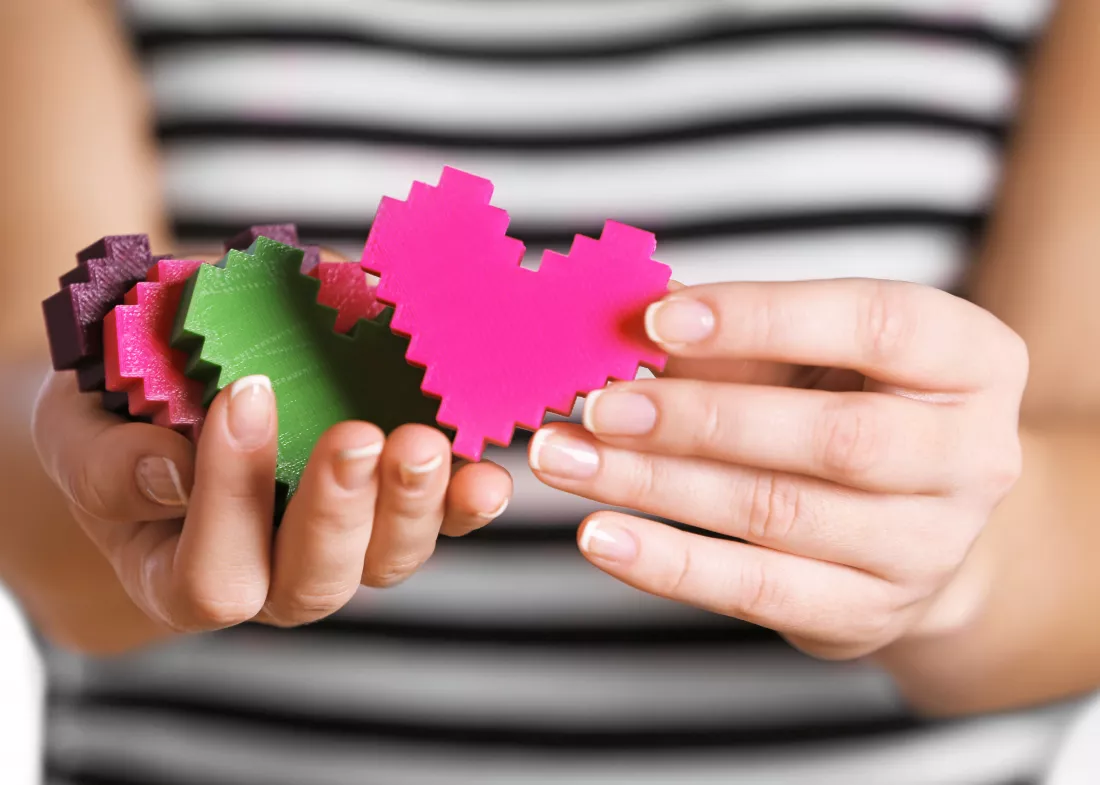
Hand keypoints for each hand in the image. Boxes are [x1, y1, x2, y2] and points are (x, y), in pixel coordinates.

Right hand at [32, 371, 511, 633]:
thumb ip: (111, 461)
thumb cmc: (119, 421)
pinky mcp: (393, 509)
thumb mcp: (85, 433)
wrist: (173, 394)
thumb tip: (171, 466)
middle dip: (339, 511)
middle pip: (315, 583)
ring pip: (389, 560)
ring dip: (415, 505)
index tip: (243, 394)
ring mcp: (343, 548)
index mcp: (182, 576)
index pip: (213, 575)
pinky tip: (486, 469)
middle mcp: (271, 579)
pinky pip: (440, 520)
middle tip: (354, 435)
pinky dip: (466, 495)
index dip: (230, 496)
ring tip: (423, 442)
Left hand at [529, 279, 1027, 659]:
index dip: (763, 318)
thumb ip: (734, 333)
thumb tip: (616, 313)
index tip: (657, 318)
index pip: (876, 324)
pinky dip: (666, 562)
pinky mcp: (867, 611)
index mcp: (972, 361)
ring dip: (655, 485)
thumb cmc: (850, 406)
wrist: (913, 523)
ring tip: (564, 460)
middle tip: (597, 404)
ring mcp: (927, 546)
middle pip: (832, 438)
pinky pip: (756, 590)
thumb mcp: (815, 353)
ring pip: (778, 514)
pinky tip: (598, 534)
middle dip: (699, 418)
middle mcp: (971, 457)